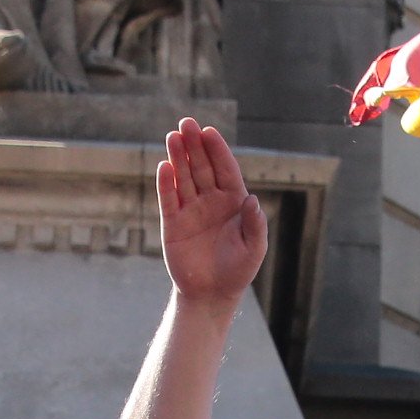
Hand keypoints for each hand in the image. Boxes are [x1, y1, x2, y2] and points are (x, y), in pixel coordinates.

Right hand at [156, 120, 267, 309]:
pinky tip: (164, 167)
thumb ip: (255, 224)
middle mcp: (210, 200)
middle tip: (186, 123)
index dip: (217, 150)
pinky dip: (166, 183)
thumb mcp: (254, 248)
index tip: (209, 132)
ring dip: (178, 157)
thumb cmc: (237, 270)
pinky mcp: (172, 223)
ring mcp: (190, 210)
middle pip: (201, 167)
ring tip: (172, 136)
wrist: (211, 295)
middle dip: (194, 145)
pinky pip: (169, 199)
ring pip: (184, 177)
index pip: (225, 169)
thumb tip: (252, 200)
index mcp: (233, 202)